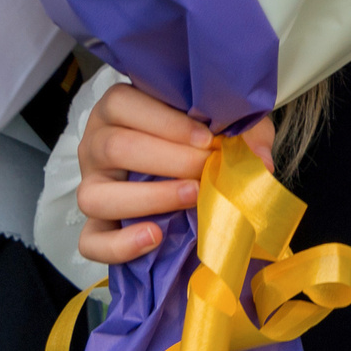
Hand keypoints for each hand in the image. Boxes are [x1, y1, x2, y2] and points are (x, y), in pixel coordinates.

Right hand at [76, 82, 273, 265]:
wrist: (192, 166)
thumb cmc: (202, 134)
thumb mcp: (226, 123)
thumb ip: (244, 133)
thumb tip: (260, 162)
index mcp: (119, 108)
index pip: (125, 105)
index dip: (167, 123)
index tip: (208, 140)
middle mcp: (95, 144)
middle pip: (114, 148)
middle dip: (169, 160)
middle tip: (207, 169)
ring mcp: (91, 185)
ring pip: (94, 195)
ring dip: (148, 198)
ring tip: (192, 196)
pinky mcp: (93, 225)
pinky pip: (90, 241)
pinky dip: (119, 245)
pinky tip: (155, 237)